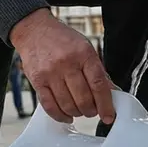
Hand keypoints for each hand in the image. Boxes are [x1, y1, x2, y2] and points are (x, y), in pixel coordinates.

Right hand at [11, 9, 117, 124]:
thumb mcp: (85, 49)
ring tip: (79, 110)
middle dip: (90, 111)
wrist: (34, 31)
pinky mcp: (37, 81)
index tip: (109, 115)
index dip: (105, 104)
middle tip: (92, 111)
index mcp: (83, 54)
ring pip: (67, 105)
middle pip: (83, 98)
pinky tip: (66, 115)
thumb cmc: (62, 40)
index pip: (98, 84)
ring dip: (76, 113)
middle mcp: (67, 63)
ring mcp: (50, 73)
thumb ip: (98, 71)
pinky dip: (60, 116)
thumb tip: (112, 93)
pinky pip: (49, 106)